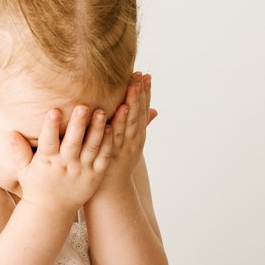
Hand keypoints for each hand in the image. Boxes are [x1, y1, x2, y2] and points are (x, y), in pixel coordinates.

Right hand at [13, 104, 112, 212]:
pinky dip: (107, 144)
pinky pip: (103, 158)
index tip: (53, 110)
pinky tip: (111, 128)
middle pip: (73, 142)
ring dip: (97, 130)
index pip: (48, 141)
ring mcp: (82, 171)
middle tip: (83, 106)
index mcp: (47, 162)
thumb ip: (18, 151)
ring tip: (101, 113)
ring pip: (91, 148)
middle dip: (78, 124)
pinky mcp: (95, 176)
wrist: (52, 211)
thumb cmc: (36, 186)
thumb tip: (9, 133)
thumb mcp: (23, 171)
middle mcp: (65, 165)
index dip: (51, 127)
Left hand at [92, 72, 155, 193]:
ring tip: (131, 89)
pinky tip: (116, 114)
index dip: (146, 93)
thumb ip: (141, 125)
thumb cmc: (117, 163)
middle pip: (137, 114)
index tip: (146, 75)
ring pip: (128, 124)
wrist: (109, 189)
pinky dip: (117, 126)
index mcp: (138, 136)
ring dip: (130, 106)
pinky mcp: (110, 154)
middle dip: (139, 94)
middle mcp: (133, 141)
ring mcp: (122, 147)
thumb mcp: (131, 143)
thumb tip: (155, 109)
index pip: (143, 110)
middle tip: (139, 75)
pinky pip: (113, 138)